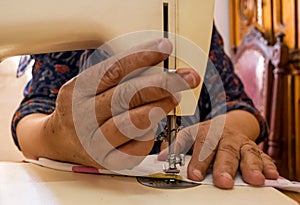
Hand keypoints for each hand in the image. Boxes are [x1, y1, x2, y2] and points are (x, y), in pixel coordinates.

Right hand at [47, 38, 199, 169]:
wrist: (60, 141)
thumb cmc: (81, 108)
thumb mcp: (89, 85)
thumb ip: (117, 75)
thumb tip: (155, 63)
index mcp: (78, 91)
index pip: (113, 70)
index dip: (142, 57)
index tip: (165, 48)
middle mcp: (83, 117)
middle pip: (126, 96)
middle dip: (162, 84)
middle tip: (186, 78)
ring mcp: (94, 142)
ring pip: (131, 123)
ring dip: (159, 107)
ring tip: (175, 98)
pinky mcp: (107, 161)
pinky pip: (136, 148)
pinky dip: (150, 134)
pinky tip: (153, 125)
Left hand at [158, 113, 278, 188]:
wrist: (227, 124)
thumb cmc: (206, 134)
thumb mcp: (189, 135)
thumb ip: (176, 146)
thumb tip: (160, 158)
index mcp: (206, 133)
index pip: (201, 145)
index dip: (198, 160)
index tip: (195, 175)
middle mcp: (225, 137)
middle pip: (225, 150)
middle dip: (225, 166)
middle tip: (223, 181)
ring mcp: (241, 142)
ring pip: (247, 152)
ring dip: (251, 166)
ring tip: (254, 179)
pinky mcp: (254, 148)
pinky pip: (264, 156)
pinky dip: (268, 165)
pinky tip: (271, 175)